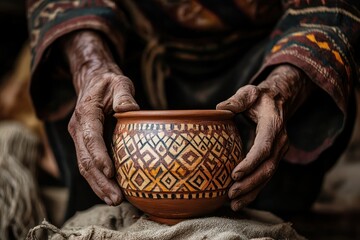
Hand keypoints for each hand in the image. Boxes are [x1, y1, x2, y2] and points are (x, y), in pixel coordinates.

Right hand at [62, 31, 138, 204]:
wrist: (93, 82)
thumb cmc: (109, 83)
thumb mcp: (119, 82)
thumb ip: (124, 95)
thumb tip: (130, 110)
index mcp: (86, 113)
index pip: (91, 138)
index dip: (100, 156)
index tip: (111, 172)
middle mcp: (78, 129)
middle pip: (85, 159)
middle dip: (100, 181)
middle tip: (117, 198)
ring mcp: (79, 138)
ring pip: (85, 166)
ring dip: (98, 185)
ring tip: (115, 200)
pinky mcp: (85, 144)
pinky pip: (89, 164)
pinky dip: (98, 180)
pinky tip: (111, 190)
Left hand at [217, 64, 313, 210]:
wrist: (277, 101)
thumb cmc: (259, 97)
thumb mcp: (249, 93)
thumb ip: (237, 100)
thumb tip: (219, 108)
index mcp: (273, 125)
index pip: (263, 148)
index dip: (250, 163)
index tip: (234, 174)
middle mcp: (280, 141)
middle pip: (267, 168)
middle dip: (250, 184)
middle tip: (231, 194)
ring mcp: (279, 151)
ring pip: (268, 176)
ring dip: (252, 192)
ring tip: (234, 205)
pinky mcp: (274, 157)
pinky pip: (266, 176)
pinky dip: (255, 189)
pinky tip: (241, 200)